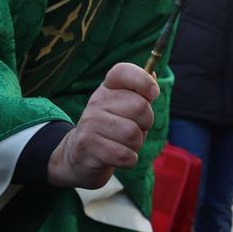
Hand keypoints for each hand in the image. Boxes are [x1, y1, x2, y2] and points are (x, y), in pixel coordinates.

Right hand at [47, 63, 157, 188]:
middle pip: (140, 107)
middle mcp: (96, 102)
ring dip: (136, 145)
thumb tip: (152, 72)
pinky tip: (118, 157)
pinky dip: (129, 160)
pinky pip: (125, 155)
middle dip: (146, 124)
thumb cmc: (111, 131)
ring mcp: (90, 123)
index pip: (122, 71)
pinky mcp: (88, 146)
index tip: (154, 93)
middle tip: (135, 129)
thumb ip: (140, 93)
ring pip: (133, 134)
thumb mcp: (124, 109)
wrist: (79, 157)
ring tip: (124, 144)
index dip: (143, 79)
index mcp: (107, 88)